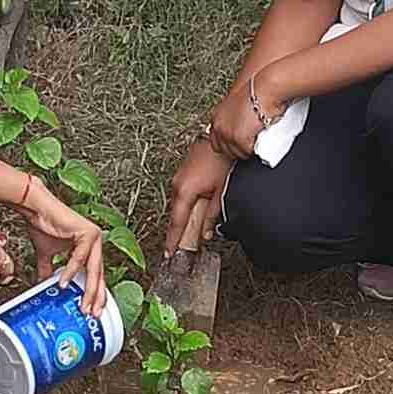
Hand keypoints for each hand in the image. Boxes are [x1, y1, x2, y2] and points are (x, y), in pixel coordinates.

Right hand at [20, 180, 105, 313]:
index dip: (95, 293)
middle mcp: (95, 243)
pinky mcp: (88, 232)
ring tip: (83, 304)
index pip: (96, 275)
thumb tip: (46, 285)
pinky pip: (80, 257)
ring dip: (88, 289)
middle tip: (93, 313)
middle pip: (99, 275)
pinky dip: (71, 271)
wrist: (36, 208)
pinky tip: (65, 283)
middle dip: (96, 297)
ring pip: (94, 269)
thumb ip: (50, 270)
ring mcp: (94, 237)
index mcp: (89, 248)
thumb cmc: (44, 225)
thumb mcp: (48, 255)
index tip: (93, 310)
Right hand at [161, 137, 230, 258]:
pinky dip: (186, 205)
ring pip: (178, 205)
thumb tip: (205, 233)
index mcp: (184, 192)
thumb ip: (211, 216)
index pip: (176, 223)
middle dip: (178, 231)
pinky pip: (181, 194)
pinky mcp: (183, 173)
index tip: (169, 253)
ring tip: (190, 230)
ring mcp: (178, 177)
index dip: (172, 241)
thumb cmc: (222, 162)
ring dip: (184, 217)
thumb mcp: (220, 193)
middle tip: (182, 248)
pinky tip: (195, 210)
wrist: (222, 140)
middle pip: (175, 215)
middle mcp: (177, 185)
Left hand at [206, 58, 288, 164]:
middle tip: (250, 141)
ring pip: (238, 153)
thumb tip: (238, 126)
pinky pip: (247, 152)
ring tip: (256, 138)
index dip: (228, 145)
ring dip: (248, 149)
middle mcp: (219, 126)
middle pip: (226, 151)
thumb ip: (233, 117)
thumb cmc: (258, 93)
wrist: (266, 89)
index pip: (215, 142)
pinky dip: (255, 148)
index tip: (238, 144)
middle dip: (238, 149)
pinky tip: (259, 138)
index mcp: (216, 117)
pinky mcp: (239, 138)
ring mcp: (228, 133)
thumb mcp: (238, 104)